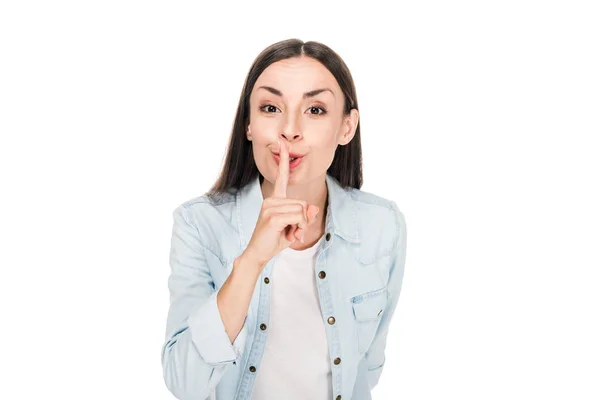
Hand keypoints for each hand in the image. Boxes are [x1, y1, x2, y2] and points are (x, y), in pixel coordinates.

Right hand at [243, 138, 319, 267]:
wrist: (258, 254)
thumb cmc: (274, 240)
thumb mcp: (294, 228)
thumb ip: (304, 217)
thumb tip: (314, 209)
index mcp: (274, 199)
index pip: (281, 177)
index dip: (284, 160)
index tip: (283, 143)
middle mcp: (271, 200)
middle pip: (303, 203)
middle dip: (304, 220)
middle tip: (293, 232)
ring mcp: (270, 206)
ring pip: (302, 210)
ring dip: (301, 225)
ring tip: (289, 234)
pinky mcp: (272, 215)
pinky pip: (298, 217)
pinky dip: (299, 228)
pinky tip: (289, 235)